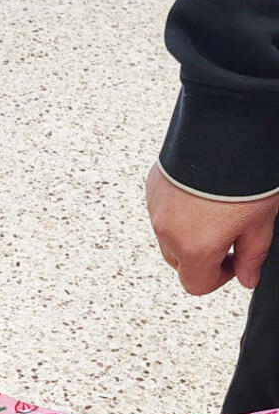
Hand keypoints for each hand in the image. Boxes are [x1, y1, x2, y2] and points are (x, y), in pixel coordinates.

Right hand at [146, 164, 277, 294]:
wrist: (226, 129)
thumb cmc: (247, 174)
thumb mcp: (260, 219)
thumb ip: (252, 255)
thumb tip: (247, 277)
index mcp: (195, 248)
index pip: (197, 285)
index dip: (219, 277)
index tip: (234, 260)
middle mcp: (168, 233)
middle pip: (180, 263)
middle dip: (201, 255)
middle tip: (228, 233)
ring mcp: (156, 210)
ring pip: (169, 236)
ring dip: (188, 232)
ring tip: (215, 207)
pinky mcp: (153, 188)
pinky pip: (163, 211)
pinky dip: (179, 209)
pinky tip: (200, 192)